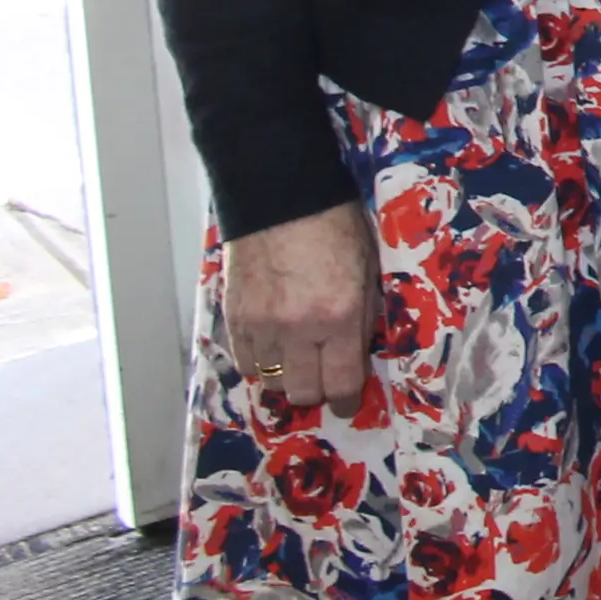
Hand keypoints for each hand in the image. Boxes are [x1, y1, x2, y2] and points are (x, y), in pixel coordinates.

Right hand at [221, 202, 378, 417]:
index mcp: (340, 315)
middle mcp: (298, 329)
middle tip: (323, 378)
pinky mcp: (234, 318)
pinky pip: (244, 363)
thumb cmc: (336, 226)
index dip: (347, 400)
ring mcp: (261, 326)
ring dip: (286, 377)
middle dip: (317, 391)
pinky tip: (271, 347)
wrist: (281, 197)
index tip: (348, 402)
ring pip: (271, 382)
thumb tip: (354, 355)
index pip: (341, 383)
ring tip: (296, 359)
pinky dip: (259, 363)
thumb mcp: (366, 269)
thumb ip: (360, 316)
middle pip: (303, 392)